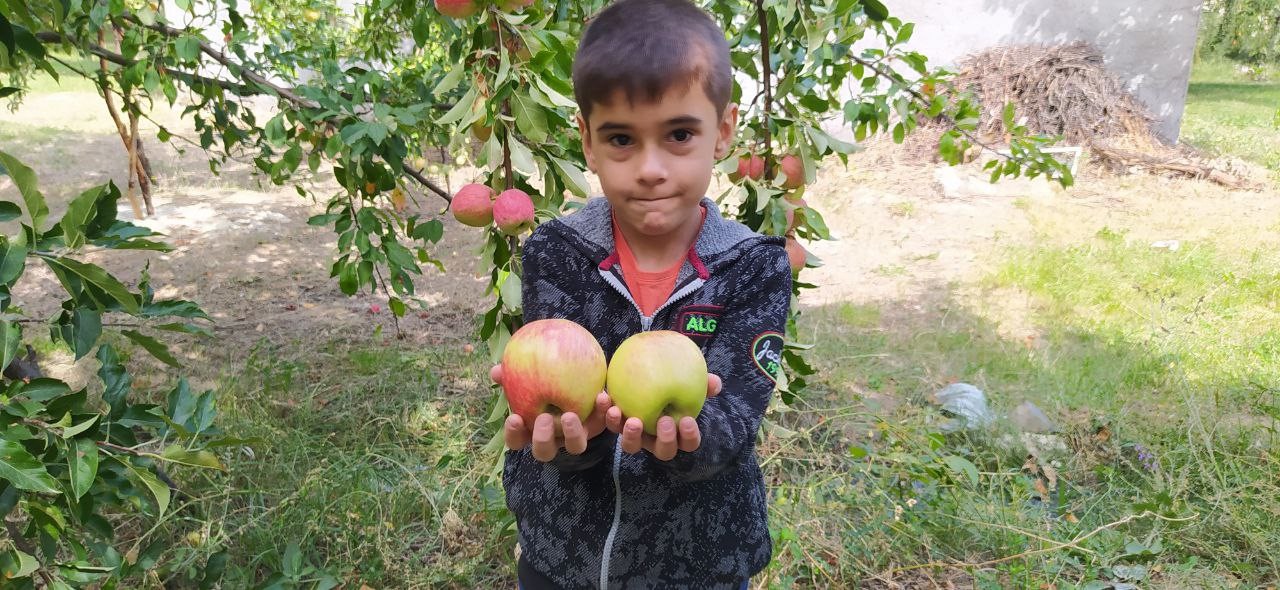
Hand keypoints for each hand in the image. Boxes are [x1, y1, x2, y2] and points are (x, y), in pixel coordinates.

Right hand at [491, 365, 611, 461]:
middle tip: (544, 419)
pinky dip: (603, 413)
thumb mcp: (528, 376)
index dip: (513, 434)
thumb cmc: (545, 379)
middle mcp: (553, 439)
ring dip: (573, 433)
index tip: (514, 418)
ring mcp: (575, 436)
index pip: (516, 441)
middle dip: (543, 439)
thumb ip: (511, 375)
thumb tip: (495, 371)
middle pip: (544, 451)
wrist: (580, 377)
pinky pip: (602, 425)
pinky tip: (602, 396)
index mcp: (532, 430)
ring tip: (571, 415)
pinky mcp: (598, 427)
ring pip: (576, 446)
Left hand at [604, 373, 721, 460]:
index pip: (689, 443)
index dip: (689, 435)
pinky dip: (606, 413)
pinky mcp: (618, 426)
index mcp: (679, 436)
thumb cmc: (676, 387)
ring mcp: (636, 437)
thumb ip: (703, 384)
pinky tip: (605, 397)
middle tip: (663, 421)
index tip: (687, 419)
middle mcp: (657, 441)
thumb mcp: (692, 384)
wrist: (646, 384)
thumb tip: (715, 382)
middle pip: (663, 451)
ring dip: (631, 435)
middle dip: (665, 440)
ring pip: (632, 446)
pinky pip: (611, 424)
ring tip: (631, 419)